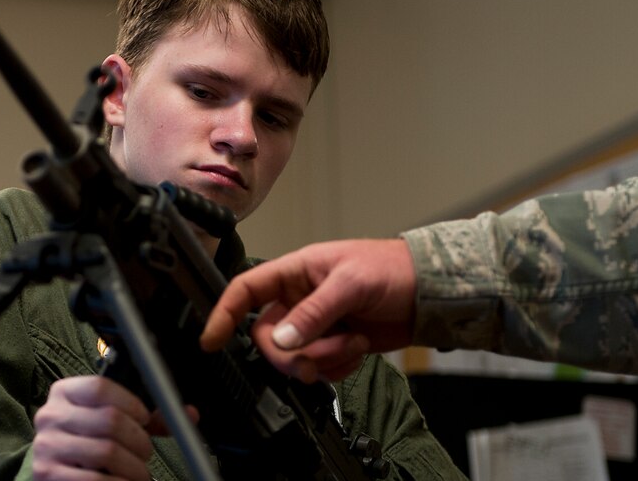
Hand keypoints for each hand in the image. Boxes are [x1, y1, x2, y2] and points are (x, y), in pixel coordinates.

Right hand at [32, 376, 162, 480]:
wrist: (55, 466)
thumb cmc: (88, 438)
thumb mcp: (109, 418)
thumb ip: (147, 415)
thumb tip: (189, 415)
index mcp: (65, 392)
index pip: (101, 387)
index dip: (131, 403)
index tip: (145, 417)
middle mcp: (51, 416)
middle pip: (109, 420)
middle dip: (139, 439)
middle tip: (147, 452)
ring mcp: (46, 446)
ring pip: (106, 452)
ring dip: (133, 466)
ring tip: (139, 471)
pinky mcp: (47, 474)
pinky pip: (94, 479)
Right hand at [200, 238, 416, 382]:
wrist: (427, 292)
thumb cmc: (390, 269)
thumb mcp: (350, 284)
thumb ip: (315, 312)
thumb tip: (283, 339)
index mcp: (294, 272)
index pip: (246, 289)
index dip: (223, 312)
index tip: (211, 339)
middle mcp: (299, 299)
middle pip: (268, 337)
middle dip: (292, 354)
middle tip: (316, 357)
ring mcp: (316, 324)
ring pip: (294, 357)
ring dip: (323, 360)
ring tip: (352, 344)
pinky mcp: (332, 345)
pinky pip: (319, 368)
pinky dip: (336, 368)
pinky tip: (357, 351)